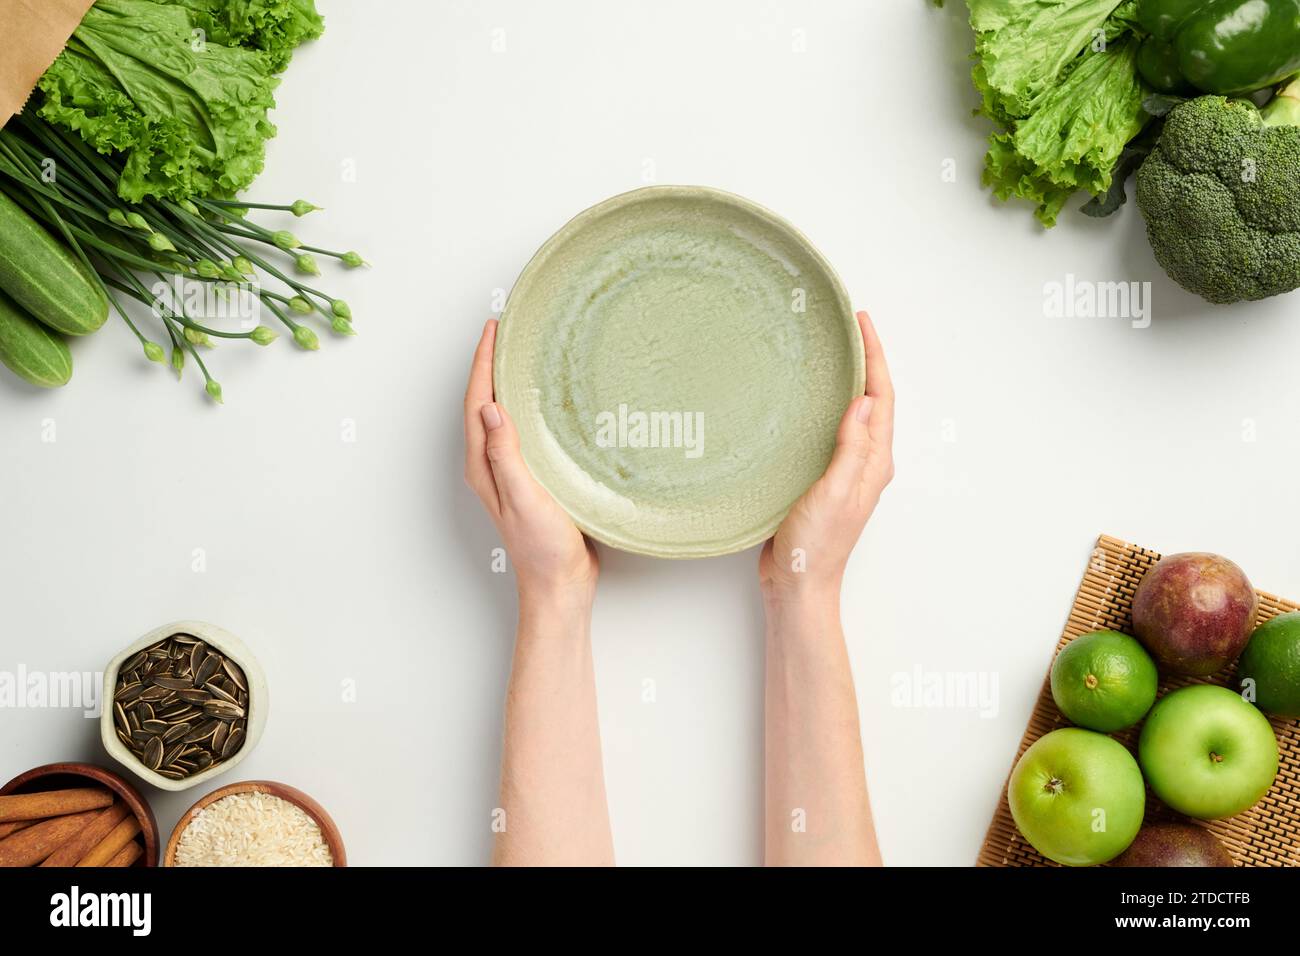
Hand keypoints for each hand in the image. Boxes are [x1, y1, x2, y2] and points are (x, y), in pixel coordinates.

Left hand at [464, 319, 598, 605]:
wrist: (561, 584)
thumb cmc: (543, 548)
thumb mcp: (525, 497)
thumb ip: (507, 455)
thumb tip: (491, 409)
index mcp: (483, 465)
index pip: (478, 403)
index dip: (483, 363)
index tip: (493, 330)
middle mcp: (491, 465)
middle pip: (484, 403)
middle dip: (490, 364)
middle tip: (505, 331)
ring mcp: (510, 472)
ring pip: (502, 416)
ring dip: (507, 383)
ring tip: (521, 354)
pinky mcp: (531, 478)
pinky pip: (523, 431)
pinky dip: (528, 407)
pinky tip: (545, 401)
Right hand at [759, 310, 894, 601]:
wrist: (797, 584)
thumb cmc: (816, 545)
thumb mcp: (835, 492)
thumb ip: (851, 448)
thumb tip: (863, 401)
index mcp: (874, 463)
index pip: (880, 398)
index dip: (874, 357)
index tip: (862, 323)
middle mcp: (865, 463)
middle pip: (872, 400)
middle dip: (864, 361)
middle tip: (848, 326)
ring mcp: (844, 471)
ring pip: (851, 414)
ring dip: (846, 381)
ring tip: (831, 351)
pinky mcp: (822, 478)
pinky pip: (829, 431)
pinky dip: (824, 406)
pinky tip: (805, 400)